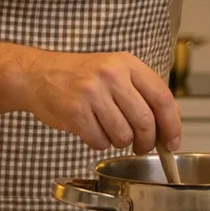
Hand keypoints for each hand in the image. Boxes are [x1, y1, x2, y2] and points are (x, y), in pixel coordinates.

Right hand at [15, 51, 181, 153]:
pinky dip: (99, 143)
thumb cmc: (80, 76)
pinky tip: (91, 129)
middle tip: (142, 146)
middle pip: (145, 122)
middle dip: (147, 142)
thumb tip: (171, 123)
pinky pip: (100, 142)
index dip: (172, 125)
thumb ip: (143, 92)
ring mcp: (91, 93)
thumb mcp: (115, 71)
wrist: (37, 74)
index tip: (172, 142)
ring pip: (123, 136)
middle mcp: (111, 75)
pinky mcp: (74, 112)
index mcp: (126, 63)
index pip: (162, 97)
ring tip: (108, 130)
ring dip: (119, 142)